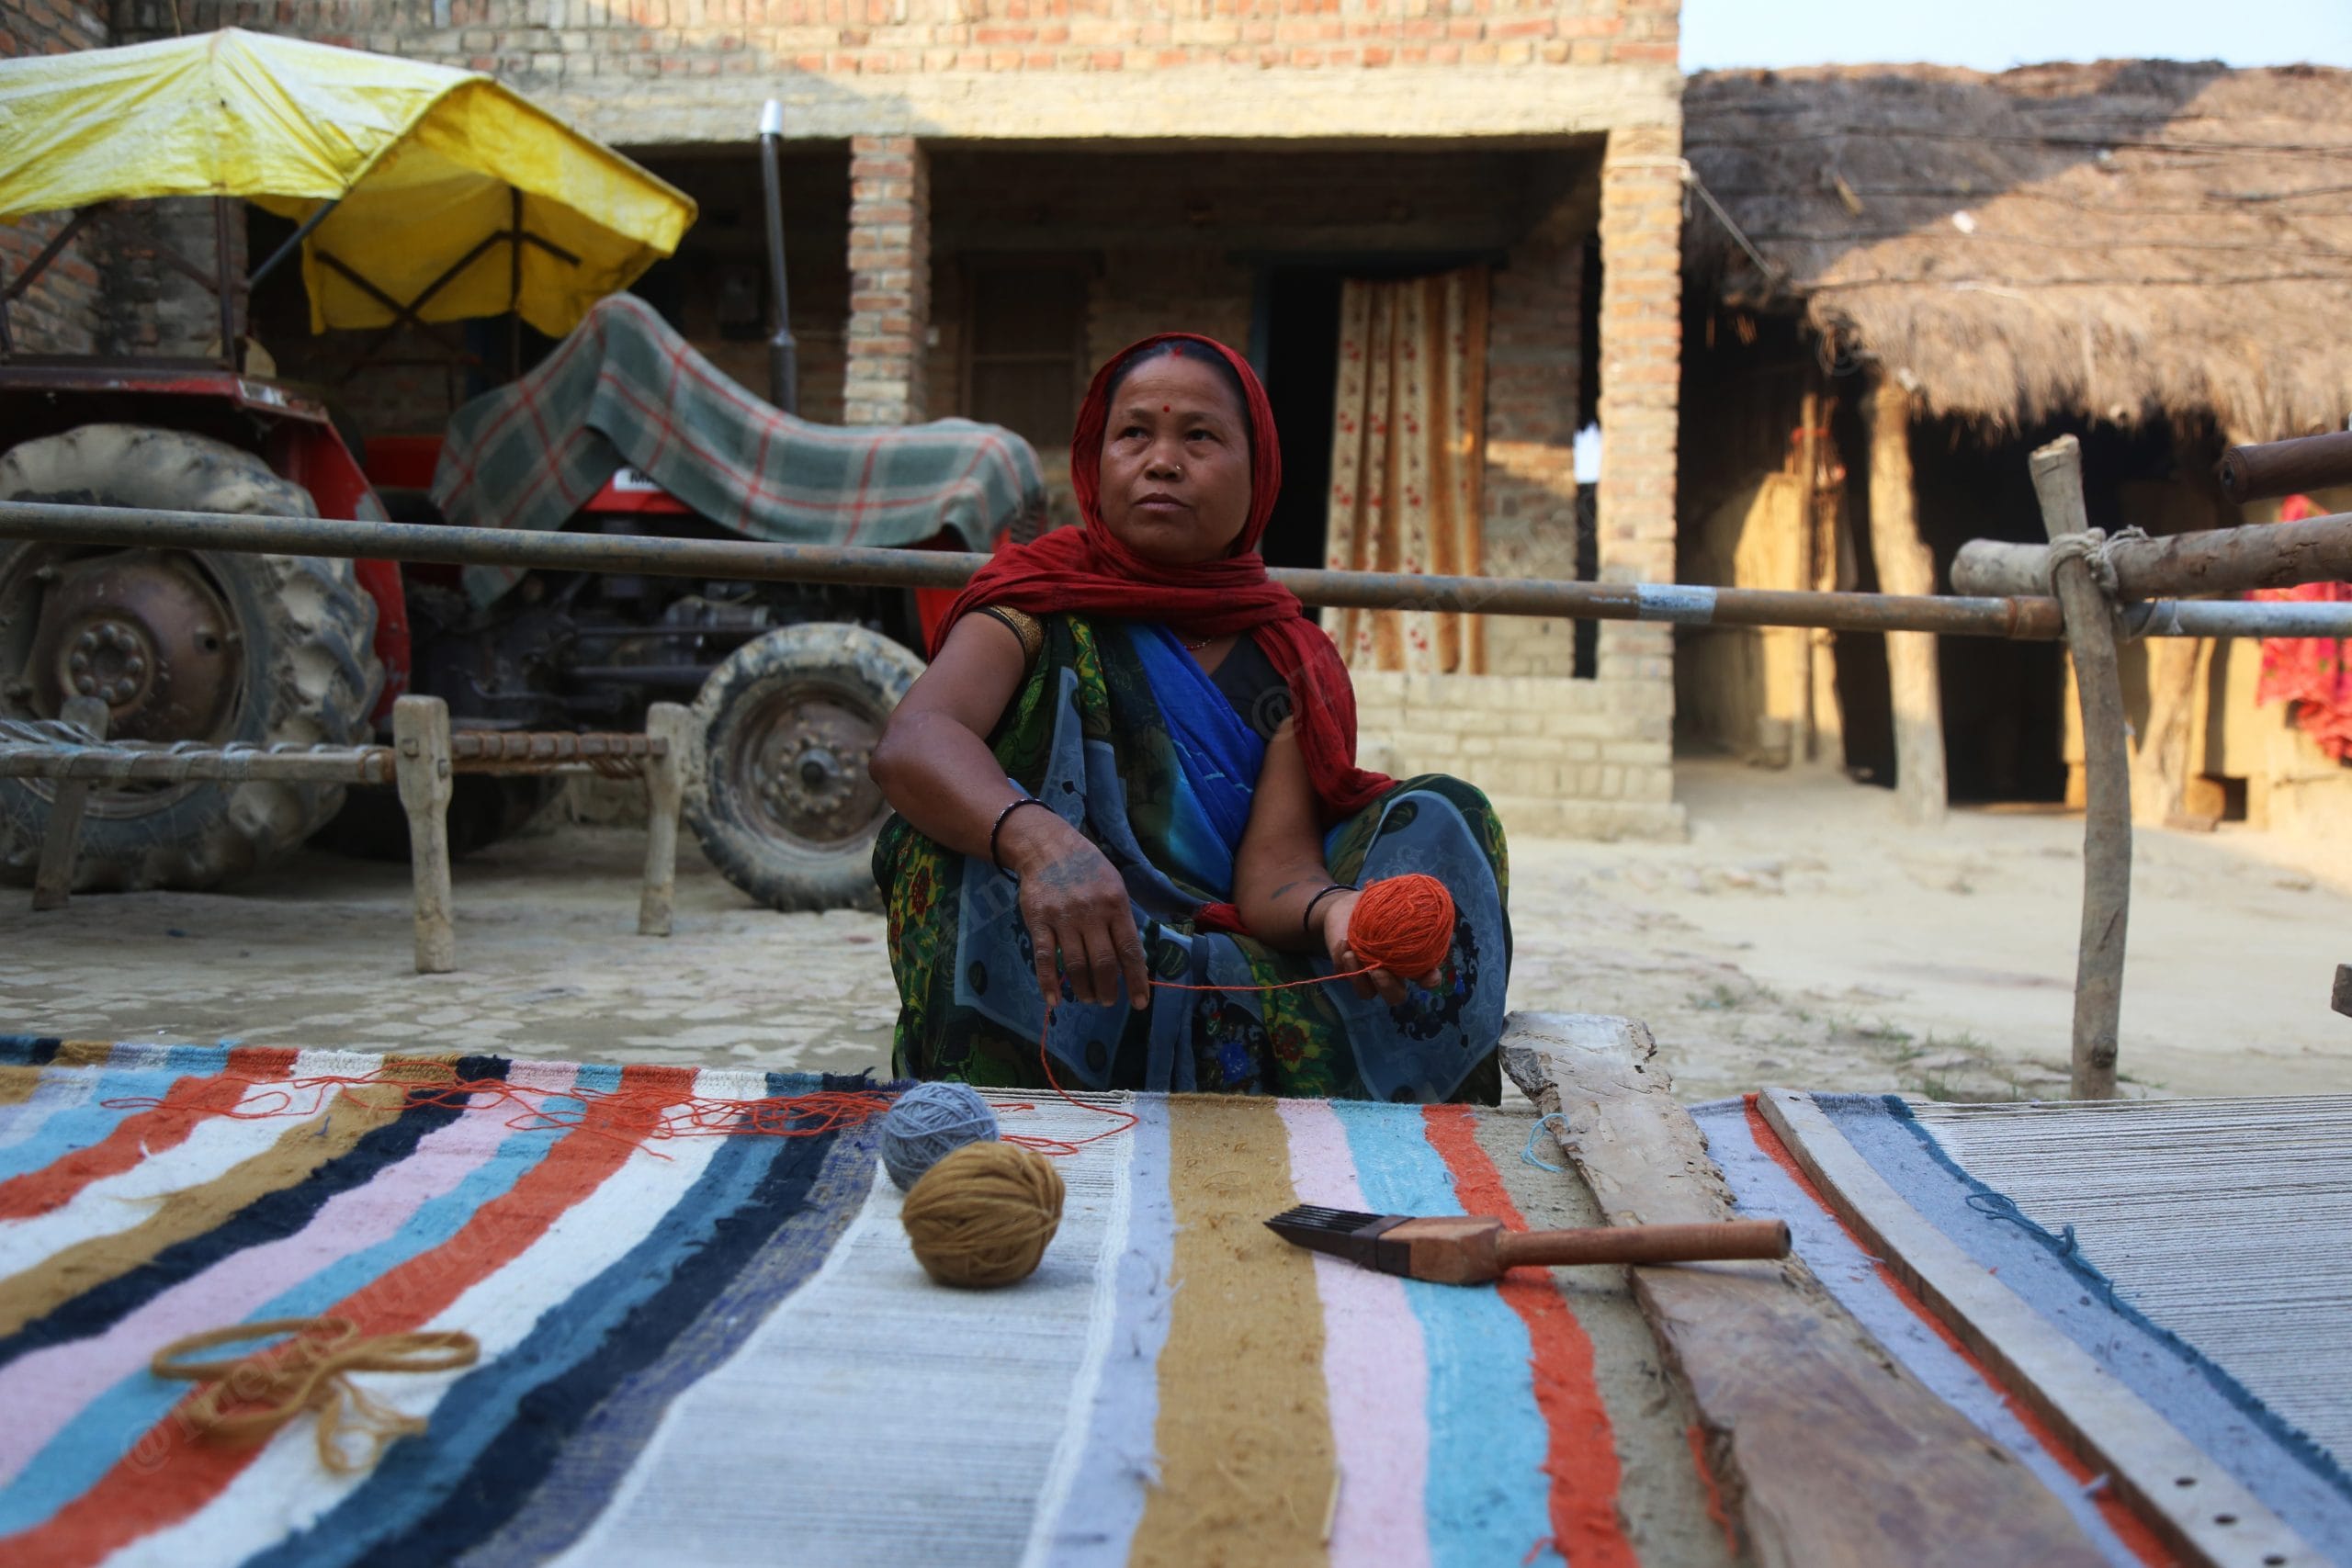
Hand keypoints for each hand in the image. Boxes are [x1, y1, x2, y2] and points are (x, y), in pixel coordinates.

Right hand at [999, 808, 1150, 1012]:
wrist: (1047, 846)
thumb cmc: (1087, 867)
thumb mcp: (1114, 884)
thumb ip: (1121, 918)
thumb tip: (1130, 958)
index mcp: (1116, 904)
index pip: (1129, 950)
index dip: (1136, 980)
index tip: (1140, 1003)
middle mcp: (1092, 913)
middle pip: (1103, 962)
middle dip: (1108, 989)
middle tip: (1108, 1001)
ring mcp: (1063, 918)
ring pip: (1075, 964)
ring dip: (1083, 989)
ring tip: (1088, 999)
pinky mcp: (1038, 920)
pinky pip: (1043, 957)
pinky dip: (1048, 983)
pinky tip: (1053, 1000)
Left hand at [1317, 888, 1440, 1006]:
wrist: (1345, 908)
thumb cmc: (1376, 906)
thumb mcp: (1389, 899)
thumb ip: (1403, 900)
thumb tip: (1417, 892)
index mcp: (1409, 960)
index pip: (1426, 978)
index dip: (1430, 980)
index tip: (1428, 975)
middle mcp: (1391, 973)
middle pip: (1396, 997)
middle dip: (1389, 988)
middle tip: (1378, 970)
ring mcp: (1367, 976)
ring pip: (1367, 993)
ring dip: (1358, 976)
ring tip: (1352, 953)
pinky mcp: (1347, 972)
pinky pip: (1345, 975)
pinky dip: (1343, 960)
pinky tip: (1344, 942)